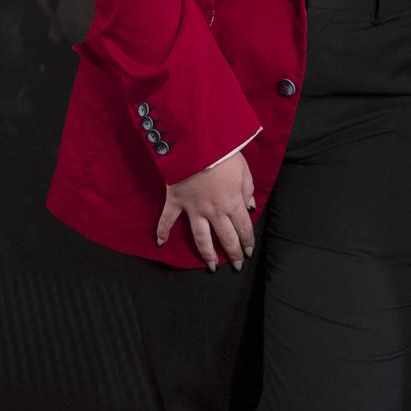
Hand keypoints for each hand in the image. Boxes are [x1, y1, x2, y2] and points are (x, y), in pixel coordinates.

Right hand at [155, 152, 256, 269]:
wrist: (197, 143)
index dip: (247, 242)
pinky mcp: (176, 202)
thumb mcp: (244, 170)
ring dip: (207, 253)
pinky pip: (167, 219)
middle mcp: (214, 211)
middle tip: (236, 265)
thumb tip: (249, 207)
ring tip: (211, 267)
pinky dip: (162, 231)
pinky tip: (160, 243)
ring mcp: (194, 209)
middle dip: (233, 253)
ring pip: (201, 237)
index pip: (243, 228)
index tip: (249, 251)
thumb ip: (247, 190)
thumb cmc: (224, 154)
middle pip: (225, 238)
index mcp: (233, 203)